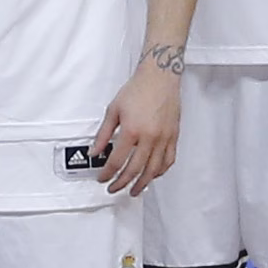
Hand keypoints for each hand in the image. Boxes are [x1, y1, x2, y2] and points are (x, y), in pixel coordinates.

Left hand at [97, 58, 184, 194]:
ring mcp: (164, 138)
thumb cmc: (137, 90)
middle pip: (135, 169)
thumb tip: (94, 152)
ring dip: (142, 183)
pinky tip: (153, 175)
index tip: (102, 179)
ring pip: (153, 169)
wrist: (159, 77)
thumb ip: (103, 134)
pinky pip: (168, 160)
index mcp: (132, 131)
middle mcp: (150, 137)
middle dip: (123, 183)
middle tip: (114, 189)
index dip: (107, 174)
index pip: (117, 161)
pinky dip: (160, 171)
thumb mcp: (113, 110)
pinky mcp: (173, 136)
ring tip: (134, 190)